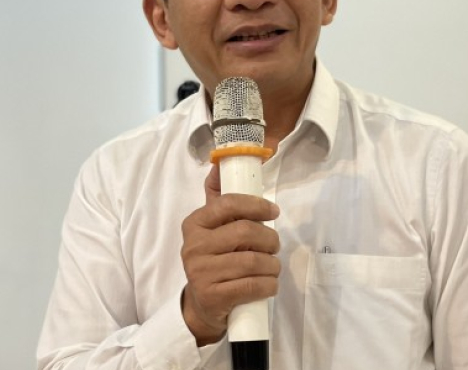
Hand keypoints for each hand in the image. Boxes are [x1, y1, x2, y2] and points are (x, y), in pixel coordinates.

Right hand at [180, 164, 280, 345]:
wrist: (202, 304)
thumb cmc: (214, 258)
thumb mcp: (213, 228)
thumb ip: (218, 197)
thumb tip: (220, 163)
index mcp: (194, 224)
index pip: (228, 204)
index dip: (256, 205)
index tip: (273, 212)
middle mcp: (193, 246)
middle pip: (245, 232)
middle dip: (269, 238)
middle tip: (274, 245)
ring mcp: (200, 273)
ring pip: (253, 261)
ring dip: (272, 264)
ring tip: (272, 266)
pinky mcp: (212, 297)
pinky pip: (252, 286)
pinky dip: (269, 284)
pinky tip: (269, 283)